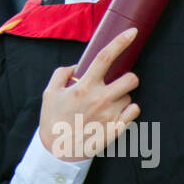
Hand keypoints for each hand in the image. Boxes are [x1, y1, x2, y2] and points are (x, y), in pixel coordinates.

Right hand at [39, 28, 140, 161]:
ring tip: (108, 105)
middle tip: (117, 84)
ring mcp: (110, 115)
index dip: (121, 41)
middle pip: (131, 78)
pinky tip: (118, 113)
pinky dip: (130, 111)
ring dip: (123, 98)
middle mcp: (100, 99)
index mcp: (84, 87)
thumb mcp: (49, 93)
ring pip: (130, 97)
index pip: (105, 57)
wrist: (56, 152)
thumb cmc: (52, 120)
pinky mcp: (116, 129)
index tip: (132, 31)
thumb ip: (62, 74)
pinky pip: (134, 112)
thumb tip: (77, 66)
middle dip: (128, 78)